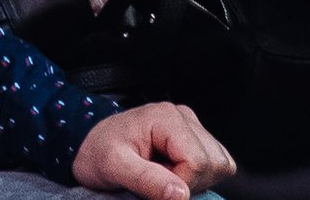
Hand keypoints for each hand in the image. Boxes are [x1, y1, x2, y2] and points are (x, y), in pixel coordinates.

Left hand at [73, 102, 234, 199]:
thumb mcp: (113, 167)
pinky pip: (215, 163)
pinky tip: (172, 172)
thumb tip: (180, 196)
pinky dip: (198, 176)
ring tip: (163, 175)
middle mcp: (184, 116)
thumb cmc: (98, 152)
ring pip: (220, 163)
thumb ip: (146, 180)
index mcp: (166, 117)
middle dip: (189, 182)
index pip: (198, 161)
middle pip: (214, 162)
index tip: (153, 186)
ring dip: (195, 180)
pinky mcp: (193, 137)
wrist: (89, 144)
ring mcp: (191, 125)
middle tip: (157, 180)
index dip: (180, 184)